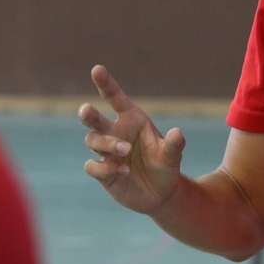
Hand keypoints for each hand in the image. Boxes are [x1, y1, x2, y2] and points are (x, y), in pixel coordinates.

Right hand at [79, 65, 185, 213]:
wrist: (160, 194)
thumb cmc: (166, 166)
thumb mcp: (173, 156)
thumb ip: (174, 145)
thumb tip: (177, 133)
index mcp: (132, 120)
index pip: (115, 98)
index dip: (105, 83)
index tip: (97, 69)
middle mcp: (116, 132)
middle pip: (94, 119)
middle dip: (88, 113)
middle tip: (87, 109)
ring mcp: (106, 152)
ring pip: (92, 140)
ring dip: (107, 144)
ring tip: (125, 151)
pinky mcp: (101, 171)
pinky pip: (93, 166)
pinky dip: (105, 168)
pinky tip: (123, 171)